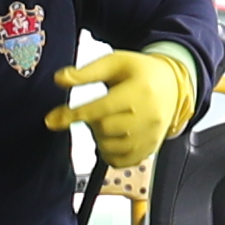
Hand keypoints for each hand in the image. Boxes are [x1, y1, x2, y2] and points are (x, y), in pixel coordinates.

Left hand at [48, 43, 197, 172]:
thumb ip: (86, 73)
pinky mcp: (151, 149)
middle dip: (90, 123)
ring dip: (98, 138)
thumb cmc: (140, 72)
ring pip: (111, 148)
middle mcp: (149, 116)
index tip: (52, 120)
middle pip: (104, 129)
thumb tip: (59, 79)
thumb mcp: (114, 63)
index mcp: (140, 90)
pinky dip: (109, 154)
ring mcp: (152, 135)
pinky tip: (110, 139)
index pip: (101, 108)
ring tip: (105, 122)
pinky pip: (122, 162)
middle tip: (93, 112)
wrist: (172, 85)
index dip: (73, 115)